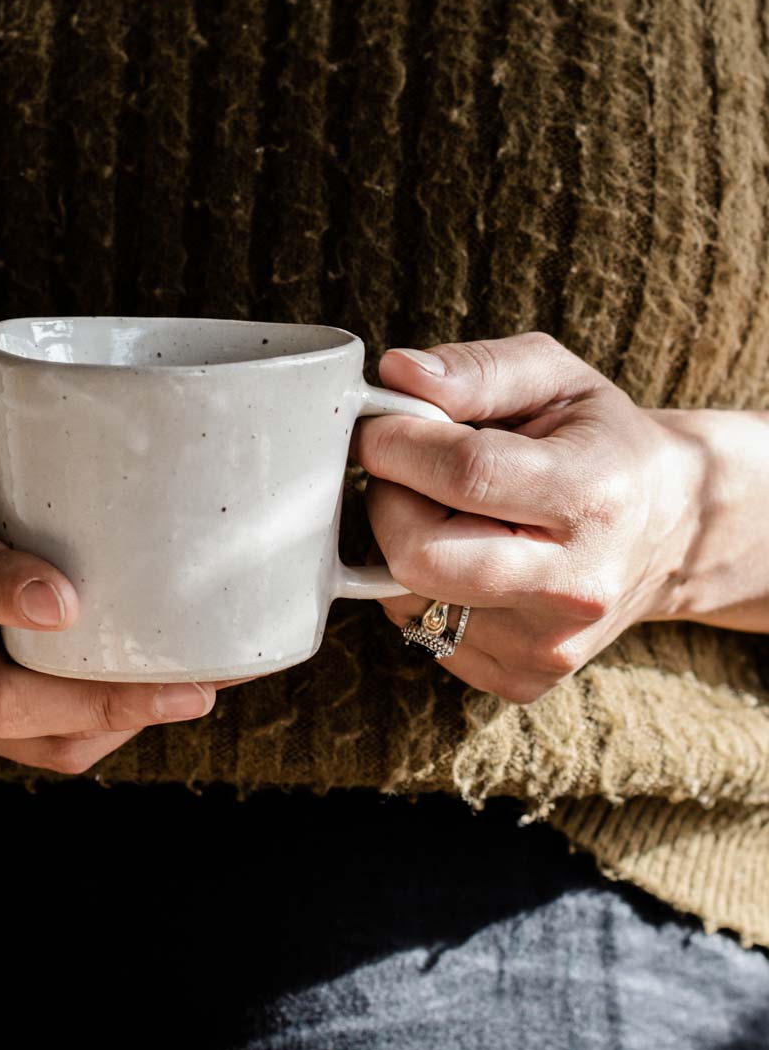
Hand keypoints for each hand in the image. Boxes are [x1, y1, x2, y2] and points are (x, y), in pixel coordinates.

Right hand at [0, 415, 256, 773]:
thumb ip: (49, 467)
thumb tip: (166, 466)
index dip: (4, 590)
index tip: (66, 604)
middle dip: (98, 701)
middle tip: (189, 689)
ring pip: (21, 732)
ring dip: (114, 724)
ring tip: (193, 695)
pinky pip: (35, 747)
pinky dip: (102, 731)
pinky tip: (154, 702)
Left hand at [348, 332, 704, 704]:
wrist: (671, 529)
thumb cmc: (602, 442)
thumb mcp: (558, 378)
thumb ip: (477, 369)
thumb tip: (396, 374)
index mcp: (593, 495)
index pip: (465, 474)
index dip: (398, 444)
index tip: (379, 427)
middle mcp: (576, 583)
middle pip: (420, 556)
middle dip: (387, 502)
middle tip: (403, 473)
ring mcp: (549, 643)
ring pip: (408, 598)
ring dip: (400, 546)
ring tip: (444, 513)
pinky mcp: (525, 679)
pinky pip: (421, 633)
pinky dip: (419, 591)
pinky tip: (461, 559)